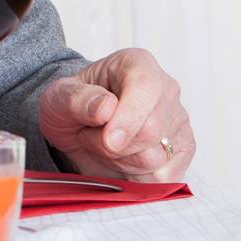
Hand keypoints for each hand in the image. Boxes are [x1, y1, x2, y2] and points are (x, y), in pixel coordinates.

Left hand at [38, 48, 193, 180]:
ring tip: (103, 143)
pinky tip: (121, 160)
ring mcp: (177, 121)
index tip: (108, 140)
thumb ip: (76, 98)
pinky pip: (164, 177)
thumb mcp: (58, 95)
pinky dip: (136, 177)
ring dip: (119, 161)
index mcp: (137, 64)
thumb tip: (106, 108)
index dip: (128, 118)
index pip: (146, 88)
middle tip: (89, 134)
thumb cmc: (72, 105)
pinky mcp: (181, 150)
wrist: (76, 125)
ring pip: (155, 159)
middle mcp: (165, 89)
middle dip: (110, 144)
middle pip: (151, 131)